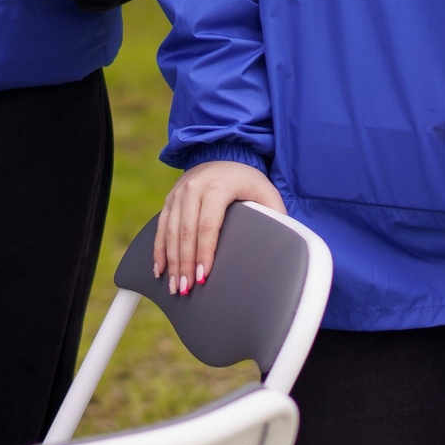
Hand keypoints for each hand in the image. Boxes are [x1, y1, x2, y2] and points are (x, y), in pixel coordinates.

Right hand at [154, 160, 284, 294]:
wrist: (225, 155)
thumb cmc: (248, 180)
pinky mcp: (170, 198)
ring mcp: (179, 192)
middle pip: (185, 231)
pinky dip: (159, 250)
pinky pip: (160, 227)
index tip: (204, 275)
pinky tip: (160, 269)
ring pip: (170, 231)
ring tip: (174, 286)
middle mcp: (194, 187)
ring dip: (171, 261)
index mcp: (218, 186)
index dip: (204, 252)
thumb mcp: (266, 192)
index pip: (208, 225)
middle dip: (185, 264)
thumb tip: (286, 243)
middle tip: (186, 289)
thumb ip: (275, 215)